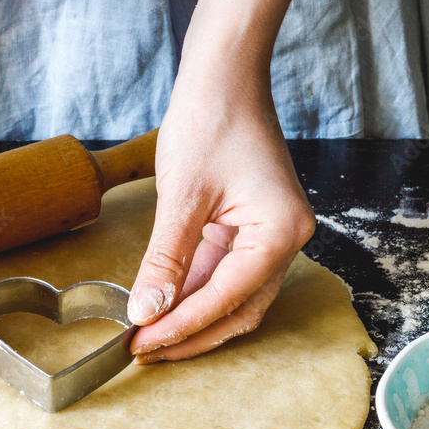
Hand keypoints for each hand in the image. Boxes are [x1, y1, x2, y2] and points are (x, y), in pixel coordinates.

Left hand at [128, 79, 315, 361]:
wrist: (224, 76)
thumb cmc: (210, 121)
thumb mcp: (182, 197)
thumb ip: (165, 261)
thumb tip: (145, 311)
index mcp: (279, 232)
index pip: (226, 298)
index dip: (182, 326)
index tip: (142, 344)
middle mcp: (286, 240)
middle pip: (238, 308)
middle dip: (190, 332)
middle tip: (144, 351)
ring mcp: (270, 234)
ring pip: (231, 295)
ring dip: (191, 315)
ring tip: (147, 335)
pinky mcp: (251, 227)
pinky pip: (224, 271)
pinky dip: (193, 289)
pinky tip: (162, 303)